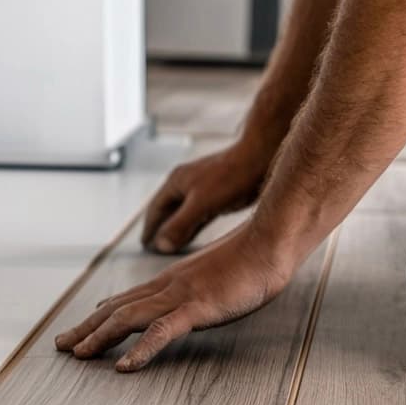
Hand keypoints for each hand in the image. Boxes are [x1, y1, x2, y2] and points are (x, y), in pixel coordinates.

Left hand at [54, 222, 291, 371]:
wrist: (270, 242)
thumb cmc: (254, 256)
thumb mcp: (222, 273)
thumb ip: (204, 284)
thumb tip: (199, 293)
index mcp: (174, 279)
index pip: (129, 298)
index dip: (102, 314)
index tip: (85, 326)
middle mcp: (169, 286)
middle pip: (118, 309)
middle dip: (88, 328)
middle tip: (64, 345)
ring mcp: (180, 296)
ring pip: (128, 318)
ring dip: (100, 337)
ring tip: (79, 355)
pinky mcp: (196, 308)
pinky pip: (161, 332)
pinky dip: (140, 351)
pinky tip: (124, 366)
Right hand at [141, 140, 269, 253]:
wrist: (260, 158)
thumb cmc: (231, 176)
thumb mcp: (201, 204)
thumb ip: (180, 225)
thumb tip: (161, 244)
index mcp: (177, 182)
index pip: (156, 209)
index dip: (150, 228)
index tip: (145, 244)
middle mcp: (187, 183)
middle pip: (167, 210)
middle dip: (160, 228)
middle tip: (154, 246)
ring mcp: (203, 187)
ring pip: (183, 211)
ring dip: (177, 227)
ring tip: (171, 243)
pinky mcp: (219, 193)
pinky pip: (199, 212)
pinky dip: (193, 224)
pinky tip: (195, 232)